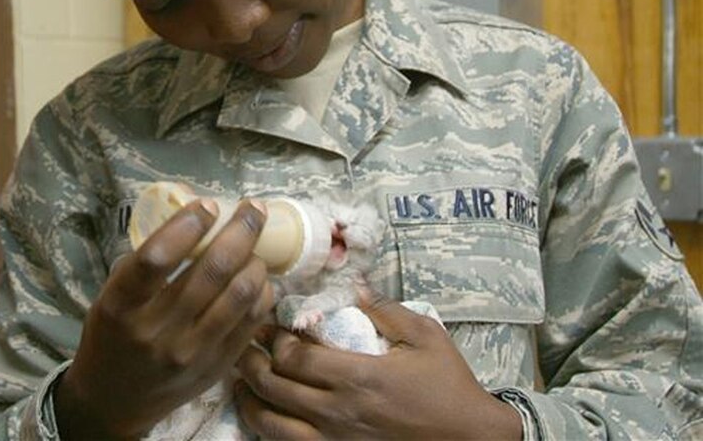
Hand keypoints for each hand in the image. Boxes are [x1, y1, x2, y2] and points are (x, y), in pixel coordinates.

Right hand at [55, 198, 274, 439]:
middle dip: (241, 230)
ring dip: (256, 260)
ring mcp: (191, 353)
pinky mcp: (216, 367)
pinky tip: (258, 277)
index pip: (157, 258)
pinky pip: (252, 320)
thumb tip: (193, 218)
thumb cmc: (112, 336)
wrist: (111, 404)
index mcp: (121, 307)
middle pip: (212, 271)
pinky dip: (262, 291)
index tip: (208, 204)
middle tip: (253, 208)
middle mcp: (157, 331)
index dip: (188, 224)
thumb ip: (145, 263)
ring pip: (241, 294)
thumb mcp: (110, 297)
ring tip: (255, 246)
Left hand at [234, 295, 521, 439]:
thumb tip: (356, 285)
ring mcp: (335, 440)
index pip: (295, 356)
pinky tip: (262, 415)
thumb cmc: (447, 385)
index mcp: (358, 376)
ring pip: (273, 425)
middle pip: (275, 387)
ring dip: (250, 400)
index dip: (272, 338)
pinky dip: (267, 431)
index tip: (264, 321)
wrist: (468, 439)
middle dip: (251, 362)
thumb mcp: (426, 336)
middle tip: (243, 343)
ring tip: (241, 381)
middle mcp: (338, 411)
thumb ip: (387, 309)